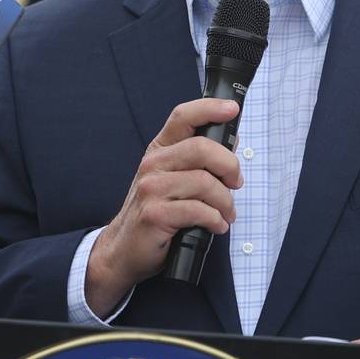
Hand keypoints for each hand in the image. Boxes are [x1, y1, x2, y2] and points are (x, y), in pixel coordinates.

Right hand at [85, 99, 242, 315]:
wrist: (123, 250)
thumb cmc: (155, 214)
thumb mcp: (172, 180)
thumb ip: (199, 161)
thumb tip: (232, 141)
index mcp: (160, 151)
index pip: (183, 117)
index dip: (209, 109)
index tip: (232, 109)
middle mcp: (153, 165)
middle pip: (201, 148)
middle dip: (229, 166)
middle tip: (236, 183)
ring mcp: (152, 189)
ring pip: (204, 183)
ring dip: (225, 202)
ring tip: (226, 214)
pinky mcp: (155, 214)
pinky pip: (198, 211)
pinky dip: (216, 220)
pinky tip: (216, 226)